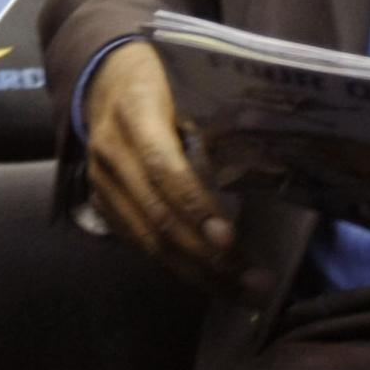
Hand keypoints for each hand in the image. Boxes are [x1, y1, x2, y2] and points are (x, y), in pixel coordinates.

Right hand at [84, 40, 249, 289]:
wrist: (101, 76)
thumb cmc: (161, 76)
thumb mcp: (186, 84)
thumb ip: (213, 121)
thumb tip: (268, 162)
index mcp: (134, 113)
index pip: (163, 168)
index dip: (196, 207)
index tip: (230, 241)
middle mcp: (110, 152)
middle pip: (157, 217)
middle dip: (208, 258)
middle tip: (255, 284)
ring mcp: (101, 181)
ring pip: (147, 240)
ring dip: (197, 273)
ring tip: (241, 294)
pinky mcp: (100, 202)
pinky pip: (138, 242)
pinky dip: (175, 266)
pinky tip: (209, 279)